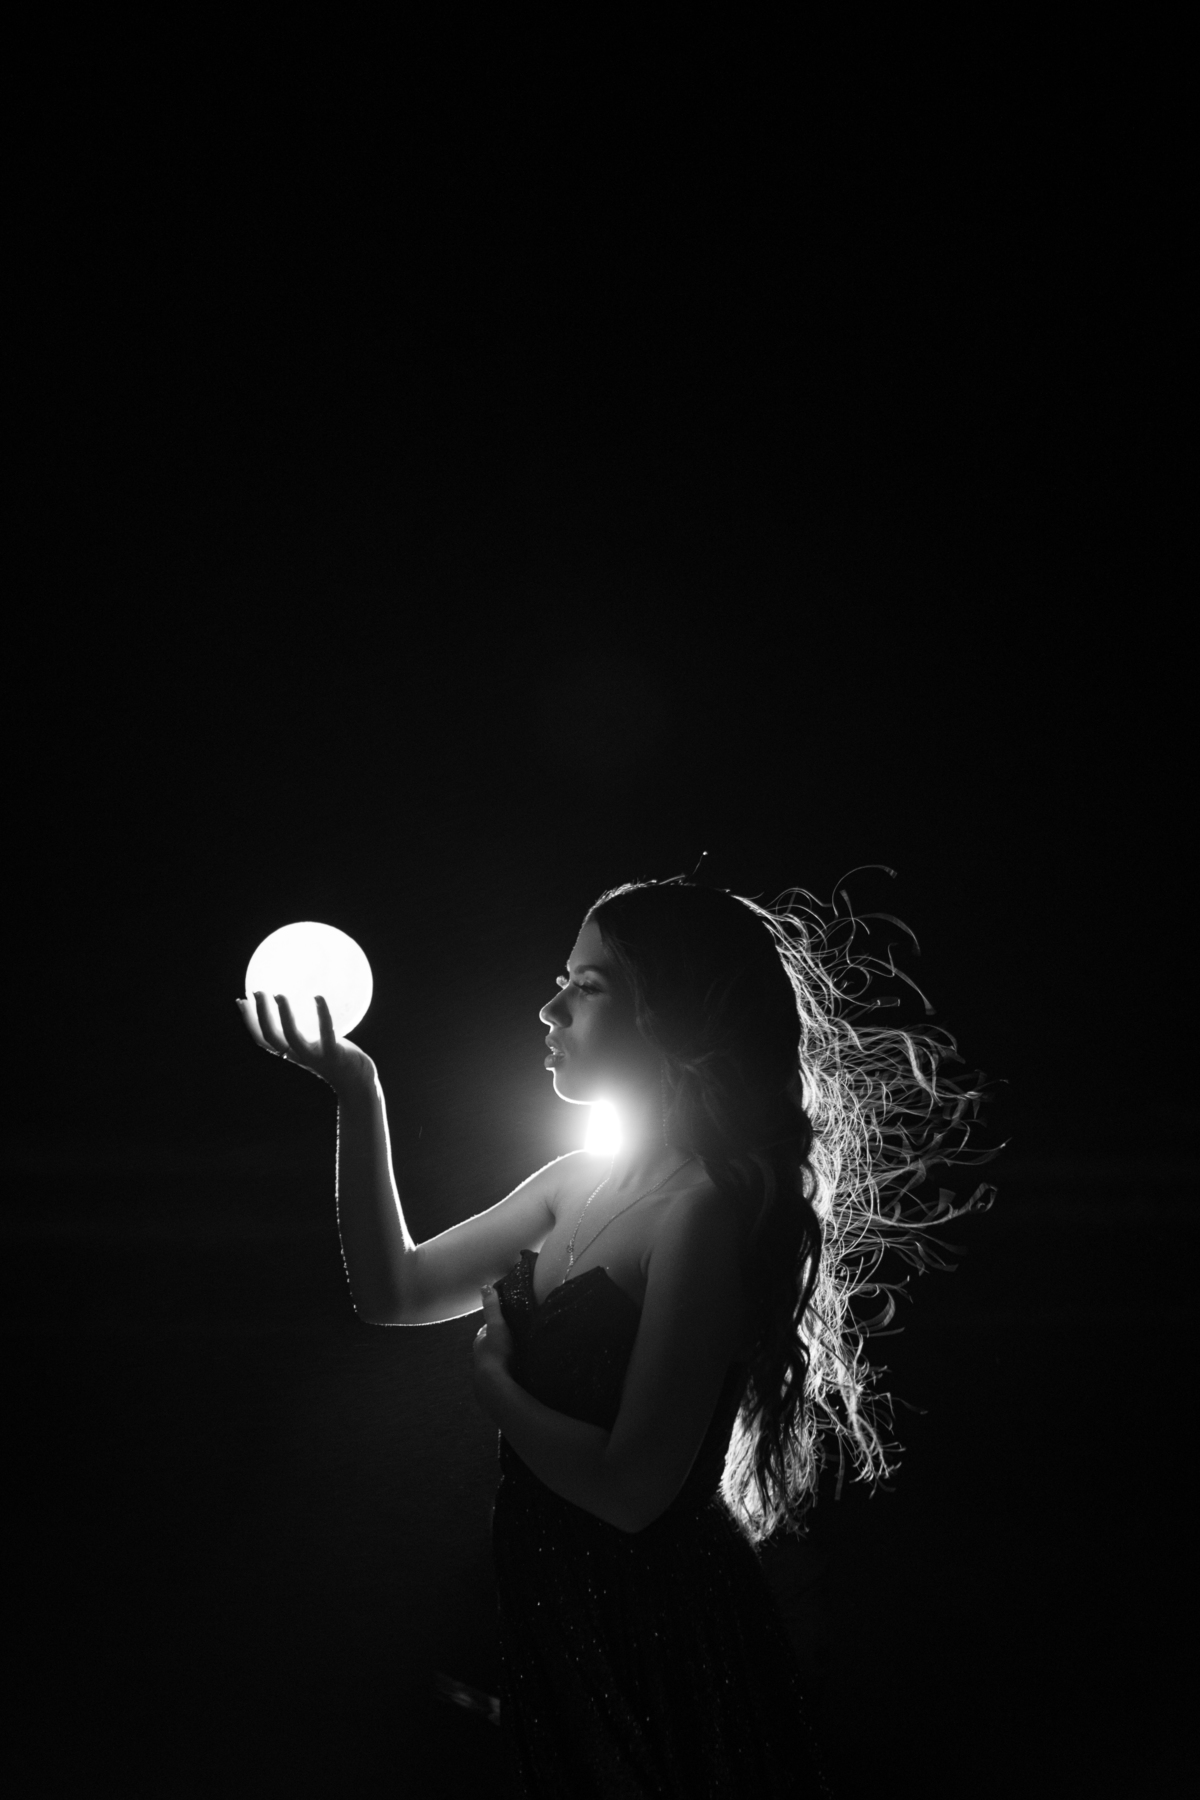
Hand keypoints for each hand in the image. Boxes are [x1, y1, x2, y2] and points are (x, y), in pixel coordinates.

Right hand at [237, 991, 376, 1096]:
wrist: (357, 1083)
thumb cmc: (338, 1058)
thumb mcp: (318, 1042)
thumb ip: (308, 1029)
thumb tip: (306, 1000)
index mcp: (291, 1052)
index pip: (263, 1038)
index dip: (249, 1021)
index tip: (241, 1000)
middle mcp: (298, 1055)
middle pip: (271, 1037)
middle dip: (259, 1015)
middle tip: (257, 991)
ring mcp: (315, 1056)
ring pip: (292, 1037)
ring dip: (283, 1015)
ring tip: (279, 994)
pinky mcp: (334, 1054)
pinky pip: (326, 1033)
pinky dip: (321, 1015)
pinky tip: (318, 997)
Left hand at [472, 1284, 514, 1405]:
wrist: (495, 1386)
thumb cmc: (496, 1353)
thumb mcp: (496, 1326)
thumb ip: (492, 1308)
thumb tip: (485, 1286)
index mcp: (480, 1342)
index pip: (487, 1330)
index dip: (495, 1325)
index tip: (505, 1322)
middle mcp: (480, 1357)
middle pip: (491, 1346)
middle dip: (500, 1343)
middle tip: (514, 1339)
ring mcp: (487, 1372)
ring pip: (496, 1361)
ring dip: (504, 1358)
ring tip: (519, 1355)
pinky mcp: (494, 1385)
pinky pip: (503, 1375)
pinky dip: (508, 1372)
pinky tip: (517, 1372)